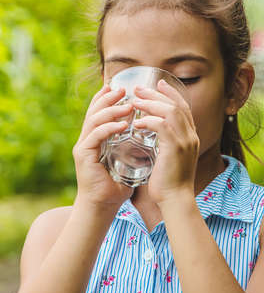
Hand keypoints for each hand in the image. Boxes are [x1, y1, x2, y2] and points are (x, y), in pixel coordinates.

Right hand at [72, 84, 134, 208]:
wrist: (103, 206)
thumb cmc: (116, 184)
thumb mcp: (126, 160)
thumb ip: (132, 145)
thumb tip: (150, 134)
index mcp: (96, 138)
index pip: (100, 112)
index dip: (108, 98)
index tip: (121, 87)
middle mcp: (87, 139)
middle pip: (94, 110)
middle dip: (109, 98)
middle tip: (123, 89)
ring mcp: (83, 146)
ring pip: (94, 119)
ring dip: (112, 110)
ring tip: (128, 105)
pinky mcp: (83, 155)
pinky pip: (95, 135)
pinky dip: (110, 128)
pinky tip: (123, 125)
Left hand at [132, 79, 199, 204]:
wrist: (175, 200)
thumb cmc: (168, 182)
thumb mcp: (170, 158)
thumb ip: (165, 143)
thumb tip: (151, 132)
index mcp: (190, 136)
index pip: (183, 107)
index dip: (171, 93)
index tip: (158, 84)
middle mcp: (191, 135)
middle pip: (176, 104)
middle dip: (157, 93)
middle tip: (139, 88)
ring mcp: (185, 141)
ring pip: (170, 111)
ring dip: (151, 103)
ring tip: (135, 101)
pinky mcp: (175, 148)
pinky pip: (162, 125)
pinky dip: (149, 121)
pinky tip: (137, 123)